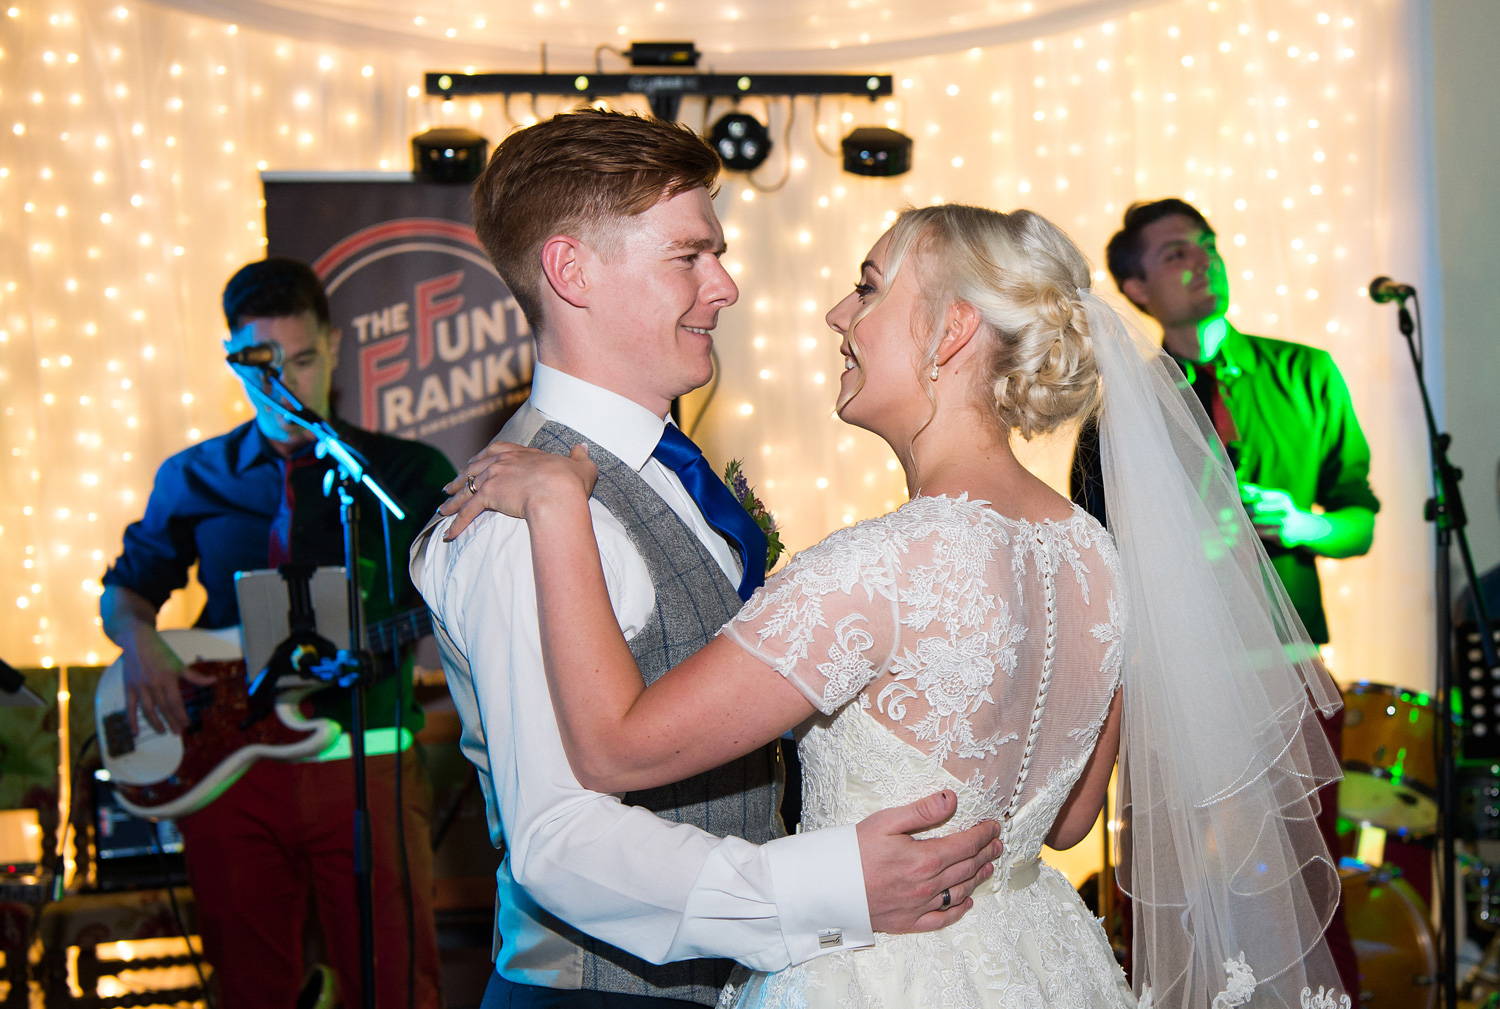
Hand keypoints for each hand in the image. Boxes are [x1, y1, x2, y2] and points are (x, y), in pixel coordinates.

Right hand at [120, 628, 213, 734]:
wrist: (137, 641)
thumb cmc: (160, 652)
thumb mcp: (179, 663)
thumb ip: (195, 676)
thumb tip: (213, 681)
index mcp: (167, 677)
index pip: (175, 701)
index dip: (181, 714)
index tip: (186, 724)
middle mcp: (153, 684)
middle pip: (163, 708)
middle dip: (172, 721)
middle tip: (178, 731)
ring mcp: (139, 686)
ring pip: (148, 710)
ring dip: (155, 723)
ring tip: (163, 731)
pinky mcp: (128, 687)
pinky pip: (129, 707)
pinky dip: (131, 720)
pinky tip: (135, 731)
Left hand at [441, 442, 597, 539]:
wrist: (558, 494)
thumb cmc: (570, 482)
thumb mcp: (581, 466)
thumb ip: (580, 457)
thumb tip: (583, 447)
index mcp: (522, 453)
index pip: (495, 450)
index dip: (482, 457)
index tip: (473, 462)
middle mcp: (503, 461)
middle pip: (474, 468)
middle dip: (460, 479)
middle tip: (449, 487)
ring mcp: (493, 477)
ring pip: (466, 489)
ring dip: (453, 501)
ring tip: (442, 510)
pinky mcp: (488, 495)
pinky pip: (467, 511)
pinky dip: (456, 523)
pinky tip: (448, 534)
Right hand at [856, 789, 1002, 932]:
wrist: (827, 886)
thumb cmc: (853, 850)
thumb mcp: (886, 821)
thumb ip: (921, 811)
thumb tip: (951, 799)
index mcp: (924, 859)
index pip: (965, 845)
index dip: (983, 835)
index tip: (994, 826)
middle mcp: (927, 885)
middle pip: (966, 868)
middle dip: (986, 854)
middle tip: (997, 844)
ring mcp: (919, 906)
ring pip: (959, 892)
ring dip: (978, 878)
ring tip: (989, 868)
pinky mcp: (908, 922)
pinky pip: (941, 919)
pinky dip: (958, 911)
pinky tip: (966, 903)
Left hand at [1241, 484, 1330, 548]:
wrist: (1302, 528)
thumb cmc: (1281, 510)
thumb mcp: (1274, 498)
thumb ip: (1256, 491)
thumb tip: (1239, 485)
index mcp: (1282, 497)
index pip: (1258, 495)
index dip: (1245, 498)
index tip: (1239, 501)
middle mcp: (1285, 509)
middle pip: (1256, 508)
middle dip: (1246, 511)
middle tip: (1242, 513)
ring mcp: (1285, 523)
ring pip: (1256, 522)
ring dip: (1249, 522)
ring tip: (1248, 521)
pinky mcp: (1282, 536)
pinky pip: (1260, 533)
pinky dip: (1255, 532)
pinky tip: (1255, 530)